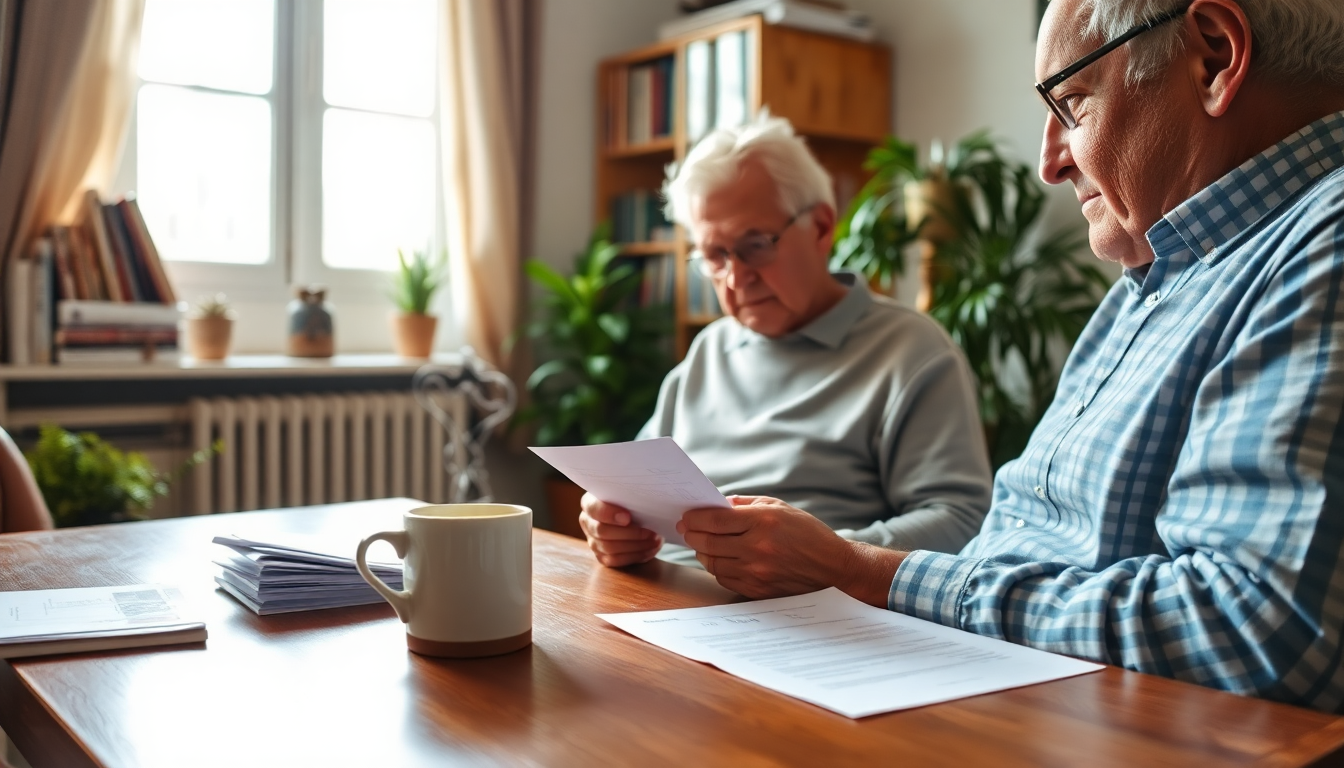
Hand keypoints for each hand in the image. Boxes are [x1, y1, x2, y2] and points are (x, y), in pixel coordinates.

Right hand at [578, 492, 662, 567]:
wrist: (638, 516)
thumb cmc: (633, 502)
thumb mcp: (632, 495)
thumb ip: (632, 496)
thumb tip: (646, 502)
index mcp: (590, 503)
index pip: (593, 508)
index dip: (609, 514)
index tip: (628, 517)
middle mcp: (587, 522)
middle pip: (601, 531)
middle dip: (630, 533)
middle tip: (651, 532)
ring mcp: (593, 541)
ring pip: (609, 548)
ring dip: (636, 545)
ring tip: (654, 540)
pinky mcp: (602, 556)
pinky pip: (616, 560)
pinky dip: (635, 555)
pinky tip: (649, 549)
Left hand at [678, 496, 904, 605]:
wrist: (834, 569)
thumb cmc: (808, 534)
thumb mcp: (781, 508)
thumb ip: (747, 504)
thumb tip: (718, 505)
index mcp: (763, 522)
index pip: (714, 520)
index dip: (695, 518)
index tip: (686, 516)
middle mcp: (757, 548)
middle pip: (708, 542)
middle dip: (692, 534)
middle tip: (687, 528)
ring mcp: (756, 572)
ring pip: (713, 562)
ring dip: (703, 552)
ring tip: (702, 543)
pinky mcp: (757, 589)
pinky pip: (725, 578)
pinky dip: (718, 568)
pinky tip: (720, 559)